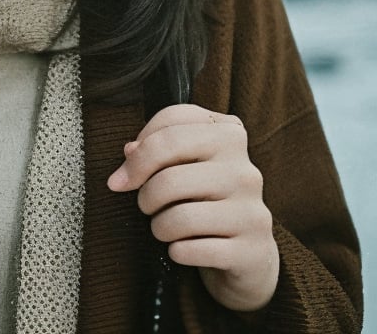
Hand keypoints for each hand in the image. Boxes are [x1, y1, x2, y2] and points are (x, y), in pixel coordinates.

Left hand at [107, 103, 278, 312]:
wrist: (249, 253)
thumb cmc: (209, 200)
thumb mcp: (188, 166)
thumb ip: (159, 149)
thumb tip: (130, 151)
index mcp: (229, 134)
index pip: (173, 123)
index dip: (139, 150)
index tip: (124, 175)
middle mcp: (244, 168)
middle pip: (169, 176)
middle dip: (145, 195)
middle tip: (145, 205)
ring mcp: (251, 210)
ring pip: (180, 217)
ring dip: (160, 227)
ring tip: (164, 228)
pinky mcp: (250, 250)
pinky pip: (193, 250)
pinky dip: (176, 252)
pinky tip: (181, 249)